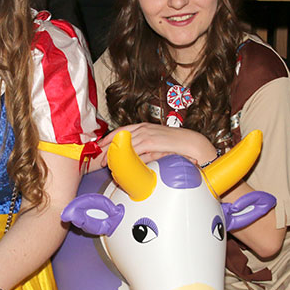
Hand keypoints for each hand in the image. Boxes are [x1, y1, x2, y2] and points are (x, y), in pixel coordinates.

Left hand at [99, 123, 216, 165]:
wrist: (192, 143)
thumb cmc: (176, 146)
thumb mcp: (155, 147)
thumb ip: (143, 152)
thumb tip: (132, 161)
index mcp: (143, 127)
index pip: (120, 131)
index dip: (108, 139)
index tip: (99, 147)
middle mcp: (143, 128)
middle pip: (118, 137)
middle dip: (107, 148)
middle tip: (98, 158)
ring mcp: (147, 133)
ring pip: (124, 143)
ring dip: (113, 154)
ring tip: (105, 163)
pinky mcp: (151, 141)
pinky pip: (134, 150)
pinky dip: (126, 156)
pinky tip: (120, 163)